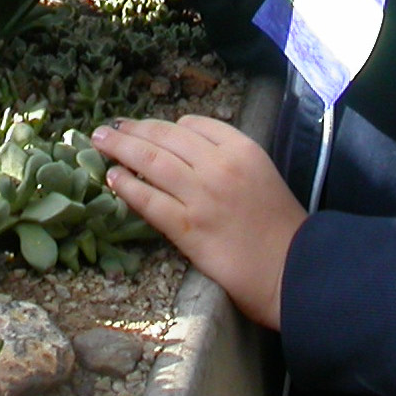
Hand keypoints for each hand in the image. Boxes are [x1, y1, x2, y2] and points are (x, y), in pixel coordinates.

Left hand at [91, 116, 304, 330]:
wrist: (296, 272)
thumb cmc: (282, 227)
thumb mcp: (261, 175)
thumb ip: (228, 158)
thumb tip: (185, 148)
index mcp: (242, 149)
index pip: (192, 124)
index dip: (162, 124)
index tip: (144, 127)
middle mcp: (219, 165)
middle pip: (164, 137)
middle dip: (132, 129)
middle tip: (108, 128)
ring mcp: (202, 196)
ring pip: (151, 161)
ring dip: (120, 148)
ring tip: (99, 142)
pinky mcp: (189, 227)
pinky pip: (149, 200)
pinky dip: (127, 187)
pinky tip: (113, 179)